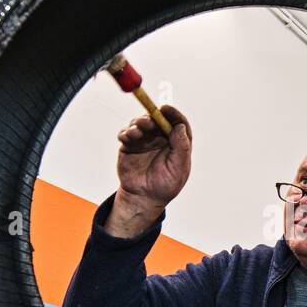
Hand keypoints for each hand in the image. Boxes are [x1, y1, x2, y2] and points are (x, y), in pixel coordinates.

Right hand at [104, 105, 191, 236]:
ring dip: (139, 123)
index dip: (173, 114)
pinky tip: (128, 136)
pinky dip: (126, 132)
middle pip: (157, 119)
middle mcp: (160, 138)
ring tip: (138, 131)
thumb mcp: (179, 168)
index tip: (166, 108)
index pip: (177, 123)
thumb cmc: (165, 185)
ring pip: (141, 123)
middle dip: (152, 116)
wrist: (144, 198)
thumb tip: (180, 126)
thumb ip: (181, 147)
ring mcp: (144, 140)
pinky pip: (126, 133)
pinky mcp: (129, 145)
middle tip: (149, 121)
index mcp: (175, 142)